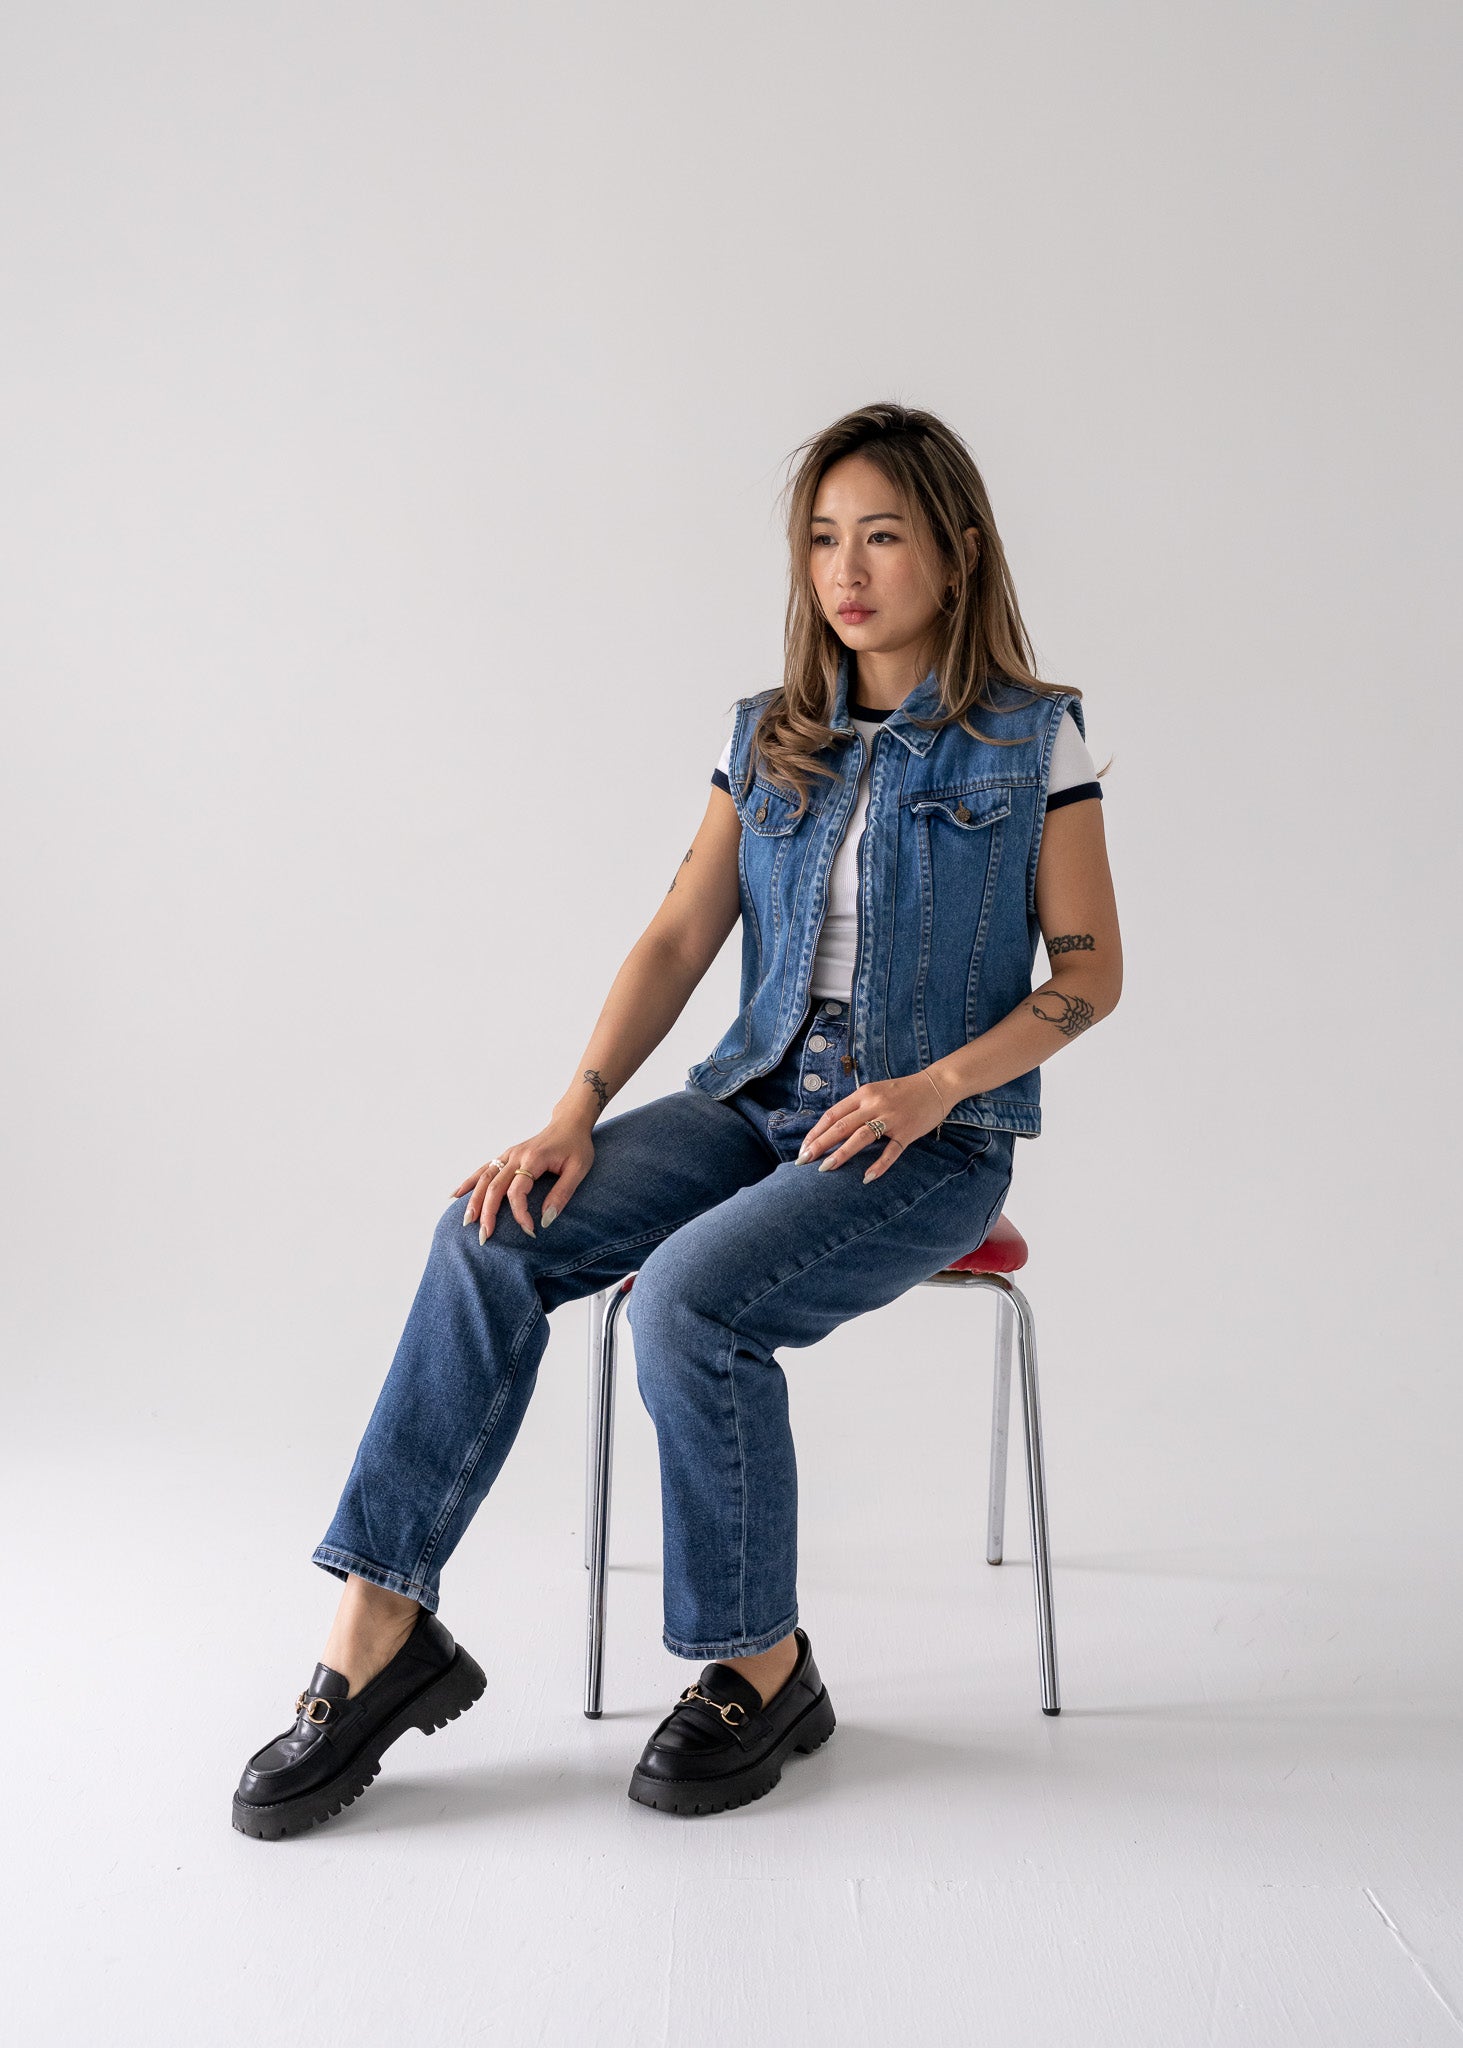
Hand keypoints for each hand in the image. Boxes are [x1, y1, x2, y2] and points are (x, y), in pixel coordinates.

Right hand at [453, 1116, 596, 1242]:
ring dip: (473, 1200)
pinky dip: (469, 1182)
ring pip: (484, 1178)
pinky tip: (456, 1195)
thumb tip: (546, 1219)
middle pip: (494, 1186)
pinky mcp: (506, 1156)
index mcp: (533, 1159)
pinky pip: (484, 1170)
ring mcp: (508, 1155)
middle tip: (484, 1236)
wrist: (569, 1123)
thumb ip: (562, 1193)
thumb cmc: (576, 1146)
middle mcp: (516, 1155)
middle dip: (487, 1213)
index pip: (517, 1191)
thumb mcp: (579, 1169)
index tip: (530, 1230)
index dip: (520, 1213)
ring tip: (466, 1222)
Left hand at [795, 1071, 947, 1183]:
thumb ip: (856, 1107)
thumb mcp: (875, 1092)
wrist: (937, 1085)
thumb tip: (832, 1128)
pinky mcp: (907, 1132)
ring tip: (825, 1168)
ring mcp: (891, 1118)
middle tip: (803, 1161)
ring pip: (861, 1137)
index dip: (816, 1132)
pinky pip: (891, 1151)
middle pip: (841, 1126)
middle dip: (819, 1144)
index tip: (803, 1148)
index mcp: (864, 1094)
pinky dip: (879, 1165)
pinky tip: (867, 1178)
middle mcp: (874, 1105)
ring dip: (841, 1154)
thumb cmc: (902, 1091)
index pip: (832, 1115)